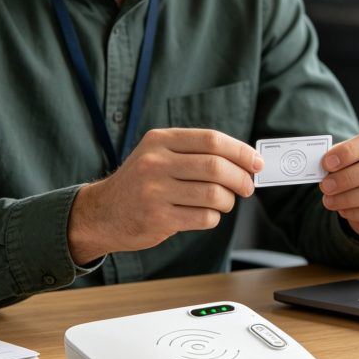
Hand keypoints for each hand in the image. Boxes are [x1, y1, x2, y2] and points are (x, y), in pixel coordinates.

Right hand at [68, 128, 262, 262]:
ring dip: (228, 201)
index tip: (256, 162)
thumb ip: (196, 153)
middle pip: (216, 167)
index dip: (240, 152)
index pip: (211, 140)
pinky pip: (204, 217)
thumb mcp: (159, 154)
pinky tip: (205, 214)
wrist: (103, 212)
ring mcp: (155, 191)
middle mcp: (156, 163)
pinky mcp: (158, 218)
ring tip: (224, 202)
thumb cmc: (140, 182)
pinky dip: (213, 217)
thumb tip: (245, 161)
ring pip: (214, 194)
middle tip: (248, 186)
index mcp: (160, 140)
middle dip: (241, 179)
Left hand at [319, 126, 358, 241]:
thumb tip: (325, 164)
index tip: (327, 162)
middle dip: (347, 177)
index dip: (349, 151)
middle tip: (325, 185)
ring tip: (329, 200)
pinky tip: (343, 210)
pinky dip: (357, 213)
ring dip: (348, 198)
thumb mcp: (356, 157)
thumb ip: (342, 157)